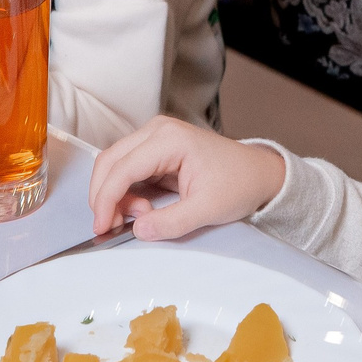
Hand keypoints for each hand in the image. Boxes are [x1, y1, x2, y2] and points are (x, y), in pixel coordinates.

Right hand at [87, 117, 286, 239]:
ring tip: (142, 217)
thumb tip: (138, 230)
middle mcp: (156, 131)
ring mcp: (154, 137)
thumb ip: (171, 222)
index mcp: (169, 139)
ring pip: (114, 165)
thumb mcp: (208, 209)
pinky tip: (143, 209)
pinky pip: (127, 170)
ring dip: (116, 195)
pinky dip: (125, 192)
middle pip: (110, 161)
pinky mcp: (155, 149)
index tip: (102, 227)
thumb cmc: (239, 184)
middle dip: (105, 197)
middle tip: (111, 227)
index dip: (106, 200)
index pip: (122, 168)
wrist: (259, 173)